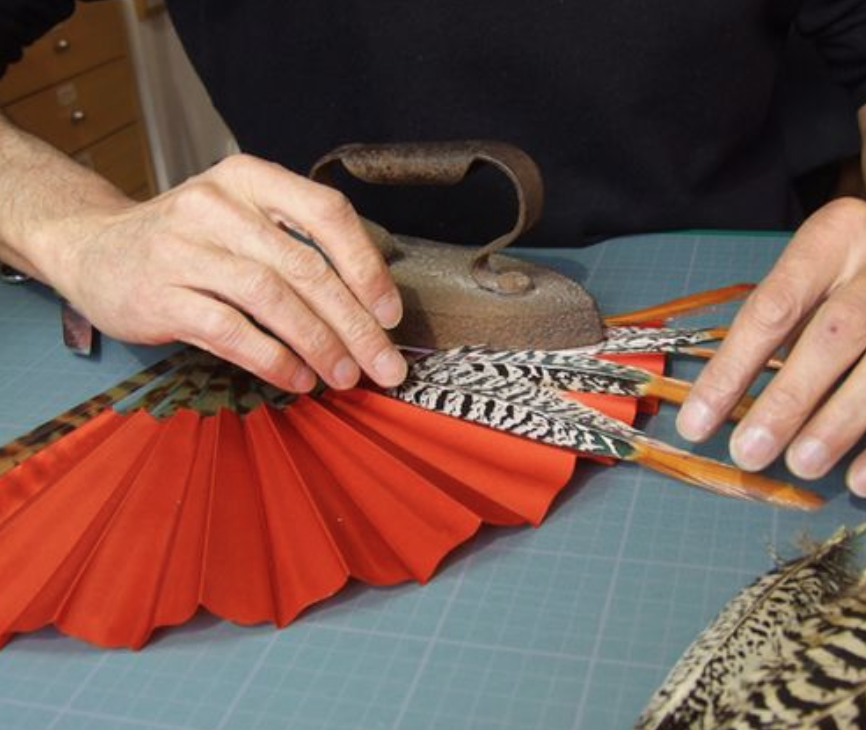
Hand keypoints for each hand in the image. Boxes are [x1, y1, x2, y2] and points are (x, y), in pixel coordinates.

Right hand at [42, 154, 406, 391]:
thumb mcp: (241, 218)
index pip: (327, 212)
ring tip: (345, 376)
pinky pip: (230, 330)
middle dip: (355, 324)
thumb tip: (368, 308)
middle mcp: (218, 205)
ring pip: (271, 298)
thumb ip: (298, 245)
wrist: (94, 248)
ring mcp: (184, 248)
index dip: (367, 266)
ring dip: (319, 344)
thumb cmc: (188, 239)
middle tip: (384, 364)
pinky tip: (298, 378)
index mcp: (251, 179)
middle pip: (306, 266)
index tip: (390, 314)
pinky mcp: (160, 293)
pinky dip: (272, 359)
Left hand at [676, 197, 865, 494]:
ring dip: (840, 423)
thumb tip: (722, 406)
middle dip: (788, 400)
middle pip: (833, 335)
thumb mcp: (816, 273)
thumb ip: (781, 326)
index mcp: (834, 238)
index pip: (771, 308)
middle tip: (748, 452)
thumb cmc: (852, 270)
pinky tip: (858, 481)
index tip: (695, 423)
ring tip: (801, 465)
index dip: (730, 369)